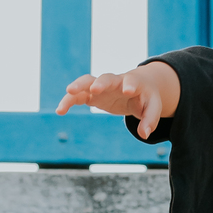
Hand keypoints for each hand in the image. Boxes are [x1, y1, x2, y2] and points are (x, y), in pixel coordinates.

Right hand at [55, 66, 169, 136]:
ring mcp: (102, 87)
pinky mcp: (92, 95)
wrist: (136, 87)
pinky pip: (78, 95)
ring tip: (69, 92)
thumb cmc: (146, 97)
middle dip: (101, 82)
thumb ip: (150, 120)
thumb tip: (144, 134)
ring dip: (78, 86)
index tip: (128, 90)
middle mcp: (116, 82)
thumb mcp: (153, 107)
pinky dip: (69, 100)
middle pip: (107, 77)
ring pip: (87, 81)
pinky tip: (60, 111)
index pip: (132, 81)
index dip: (130, 84)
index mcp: (134, 83)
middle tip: (95, 88)